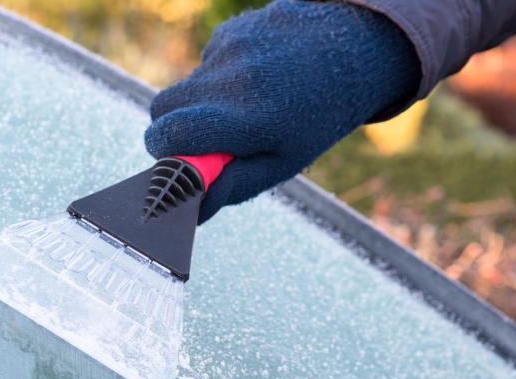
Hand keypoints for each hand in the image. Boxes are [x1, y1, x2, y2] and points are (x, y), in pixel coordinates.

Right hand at [145, 0, 420, 223]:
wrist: (354, 48)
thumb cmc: (318, 116)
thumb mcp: (283, 162)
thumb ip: (232, 185)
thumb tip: (191, 209)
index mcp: (246, 118)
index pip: (169, 133)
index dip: (163, 152)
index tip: (176, 161)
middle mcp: (232, 79)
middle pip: (161, 108)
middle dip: (171, 128)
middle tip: (204, 141)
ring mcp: (228, 48)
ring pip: (184, 86)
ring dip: (200, 103)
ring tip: (244, 106)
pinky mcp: (228, 31)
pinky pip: (203, 64)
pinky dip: (218, 78)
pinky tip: (254, 79)